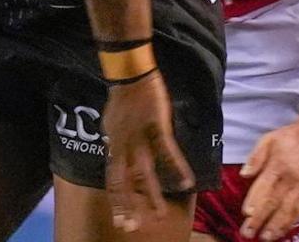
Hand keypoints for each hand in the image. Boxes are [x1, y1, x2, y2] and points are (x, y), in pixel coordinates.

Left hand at [103, 70, 194, 232]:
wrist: (130, 73)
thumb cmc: (123, 96)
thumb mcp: (112, 123)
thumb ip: (116, 142)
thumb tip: (116, 154)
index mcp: (114, 145)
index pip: (113, 179)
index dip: (117, 200)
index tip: (120, 221)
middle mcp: (123, 145)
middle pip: (124, 181)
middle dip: (127, 206)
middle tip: (131, 227)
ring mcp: (139, 137)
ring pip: (144, 172)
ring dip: (152, 195)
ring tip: (160, 214)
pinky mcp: (156, 126)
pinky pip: (167, 151)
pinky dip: (177, 167)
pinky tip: (187, 182)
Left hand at [238, 119, 298, 240]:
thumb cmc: (292, 135)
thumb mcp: (269, 138)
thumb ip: (256, 157)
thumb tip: (244, 173)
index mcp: (277, 164)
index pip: (263, 187)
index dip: (254, 202)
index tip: (246, 215)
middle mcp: (289, 177)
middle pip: (273, 202)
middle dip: (260, 220)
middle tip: (248, 233)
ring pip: (287, 209)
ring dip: (275, 225)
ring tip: (266, 237)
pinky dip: (291, 221)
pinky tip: (283, 229)